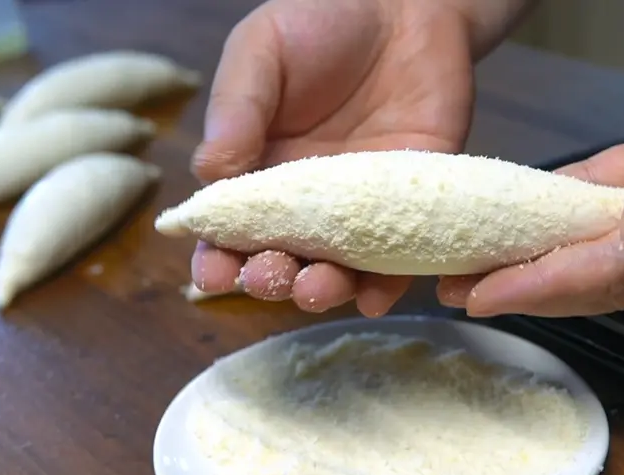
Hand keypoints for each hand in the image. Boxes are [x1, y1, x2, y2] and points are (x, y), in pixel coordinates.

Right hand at [190, 0, 476, 315]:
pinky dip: (388, 284)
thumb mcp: (263, 50)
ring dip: (323, 289)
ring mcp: (363, 208)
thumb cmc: (324, 20)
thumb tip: (210, 174)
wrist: (409, 5)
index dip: (218, 257)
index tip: (213, 272)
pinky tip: (374, 297)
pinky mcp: (414, 205)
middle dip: (269, 279)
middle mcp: (309, 200)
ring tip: (316, 287)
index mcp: (261, 168)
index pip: (232, 229)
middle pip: (282, 257)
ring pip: (338, 268)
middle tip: (269, 275)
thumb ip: (236, 107)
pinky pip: (401, 257)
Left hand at [440, 1, 623, 316]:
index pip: (618, 273)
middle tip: (458, 293)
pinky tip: (513, 214)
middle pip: (596, 274)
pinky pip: (596, 199)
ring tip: (472, 265)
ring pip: (590, 244)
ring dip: (532, 256)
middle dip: (526, 287)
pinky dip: (553, 209)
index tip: (491, 297)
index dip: (551, 288)